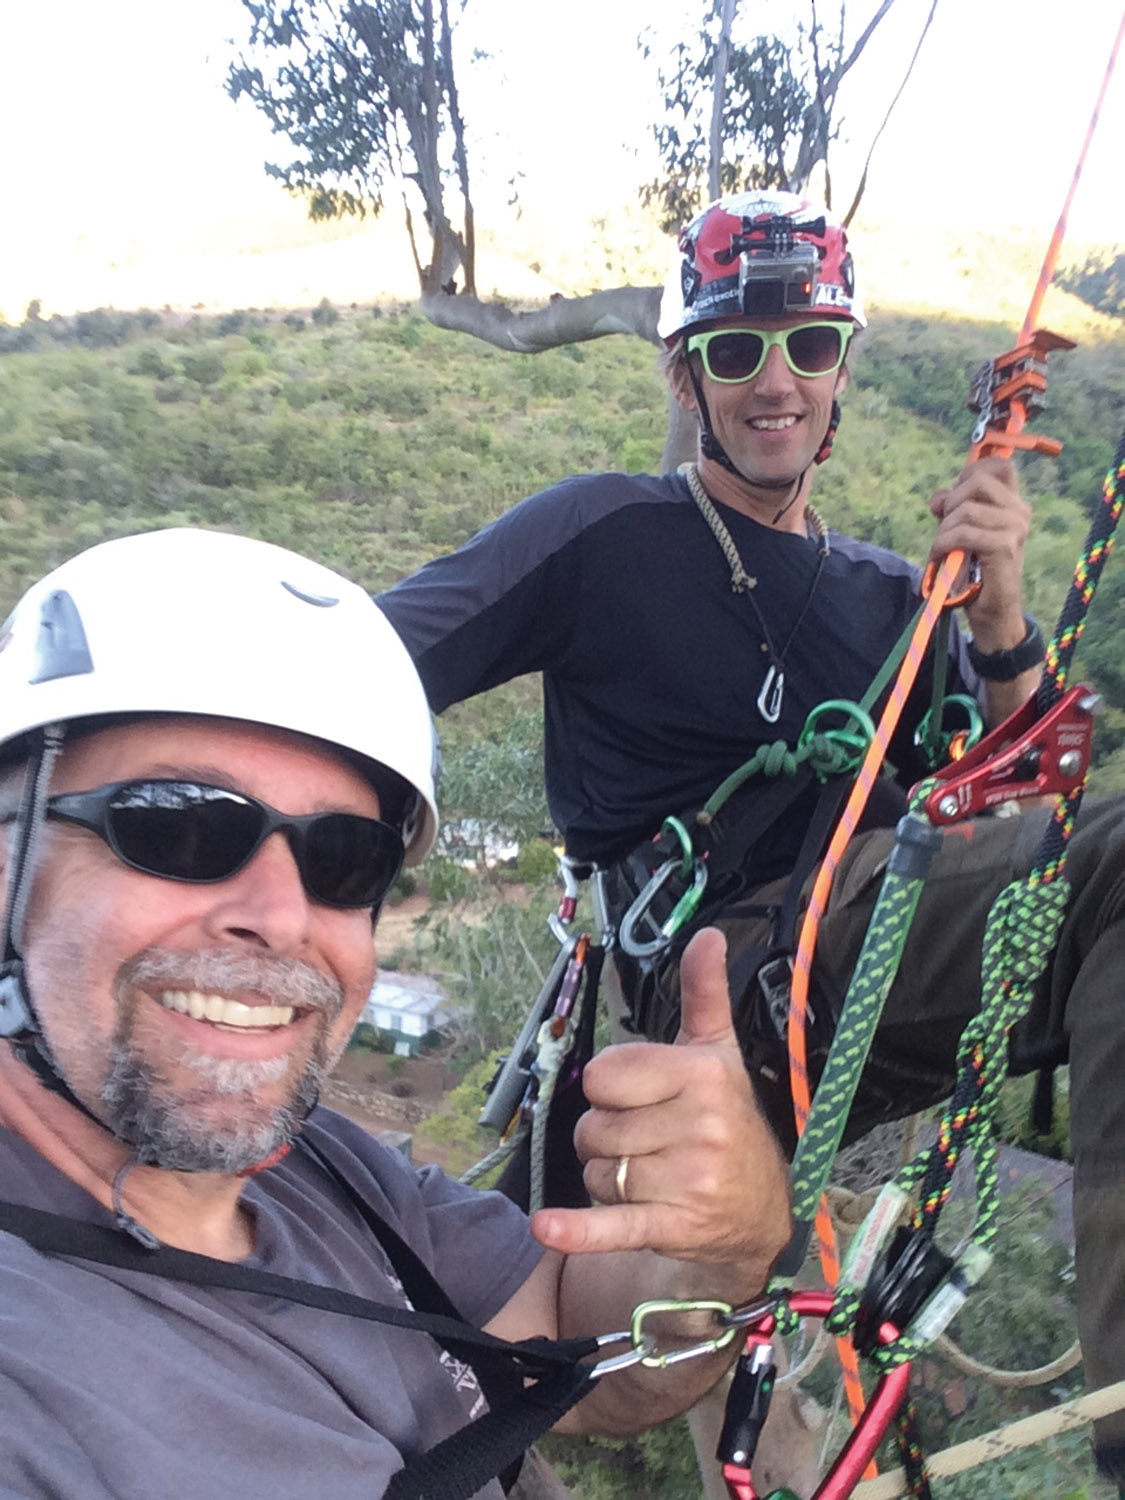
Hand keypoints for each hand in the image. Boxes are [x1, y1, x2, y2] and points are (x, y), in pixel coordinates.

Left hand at [530, 929, 789, 1273]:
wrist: (762, 1210)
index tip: (644, 1099)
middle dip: (607, 1136)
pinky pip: (610, 1223)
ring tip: (651, 1175)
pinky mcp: (671, 1226)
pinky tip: (545, 1227)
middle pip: (594, 1126)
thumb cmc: (728, 1122)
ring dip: (608, 1178)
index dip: (611, 1090)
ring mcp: (687, 1179)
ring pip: (595, 1172)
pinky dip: (577, 1229)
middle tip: (649, 1141)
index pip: (603, 1076)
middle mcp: (699, 1125)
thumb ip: (704, 995)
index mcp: (702, 1074)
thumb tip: (709, 935)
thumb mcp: (718, 1054)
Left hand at [928, 457, 1029, 646]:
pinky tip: (940, 557)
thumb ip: (950, 508)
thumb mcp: (959, 531)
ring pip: (966, 509)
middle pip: (977, 480)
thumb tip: (938, 498)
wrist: (990, 611)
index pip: (998, 465)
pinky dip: (943, 544)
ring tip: (942, 549)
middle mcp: (1019, 511)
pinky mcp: (1005, 547)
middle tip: (944, 529)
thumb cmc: (974, 571)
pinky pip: (964, 533)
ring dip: (943, 530)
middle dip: (951, 503)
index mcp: (1012, 503)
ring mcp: (1015, 528)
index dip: (970, 472)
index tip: (952, 498)